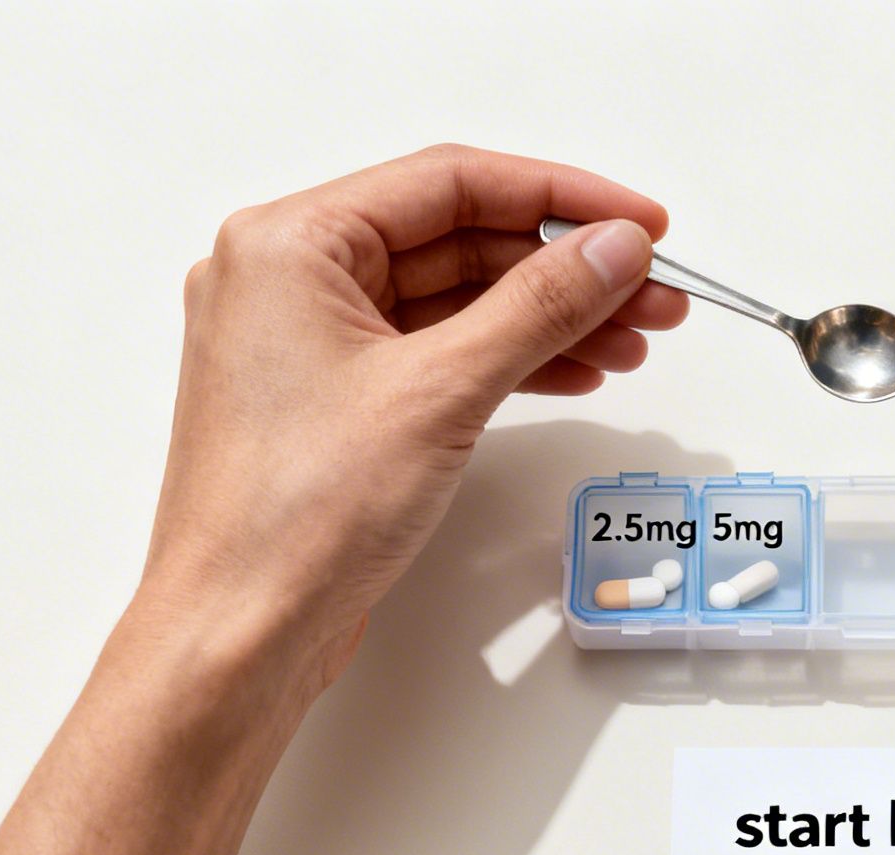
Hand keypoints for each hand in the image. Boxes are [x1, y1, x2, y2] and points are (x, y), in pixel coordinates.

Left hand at [146, 143, 687, 686]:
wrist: (241, 632)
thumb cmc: (295, 515)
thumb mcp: (441, 391)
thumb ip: (538, 306)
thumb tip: (613, 248)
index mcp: (289, 244)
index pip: (450, 182)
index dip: (560, 197)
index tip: (639, 222)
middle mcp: (290, 280)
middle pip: (458, 240)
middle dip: (565, 267)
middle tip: (654, 291)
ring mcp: (311, 344)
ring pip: (455, 301)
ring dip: (549, 316)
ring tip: (633, 338)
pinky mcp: (336, 402)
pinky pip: (437, 352)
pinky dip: (509, 359)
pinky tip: (575, 372)